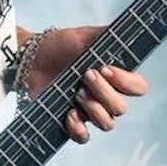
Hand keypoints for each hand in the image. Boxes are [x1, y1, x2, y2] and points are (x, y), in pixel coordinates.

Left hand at [23, 25, 147, 143]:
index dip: (127, 82)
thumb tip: (127, 28)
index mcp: (114, 76)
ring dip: (94, 109)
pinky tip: (69, 114)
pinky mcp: (70, 122)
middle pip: (121, 108)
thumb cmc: (57, 45)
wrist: (29, 57)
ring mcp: (89, 110)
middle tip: (85, 75)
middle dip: (104, 92)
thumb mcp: (83, 35)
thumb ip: (106, 34)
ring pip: (108, 124)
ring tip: (76, 93)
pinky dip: (79, 129)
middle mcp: (105, 96)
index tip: (106, 69)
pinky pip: (84, 137)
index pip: (137, 87)